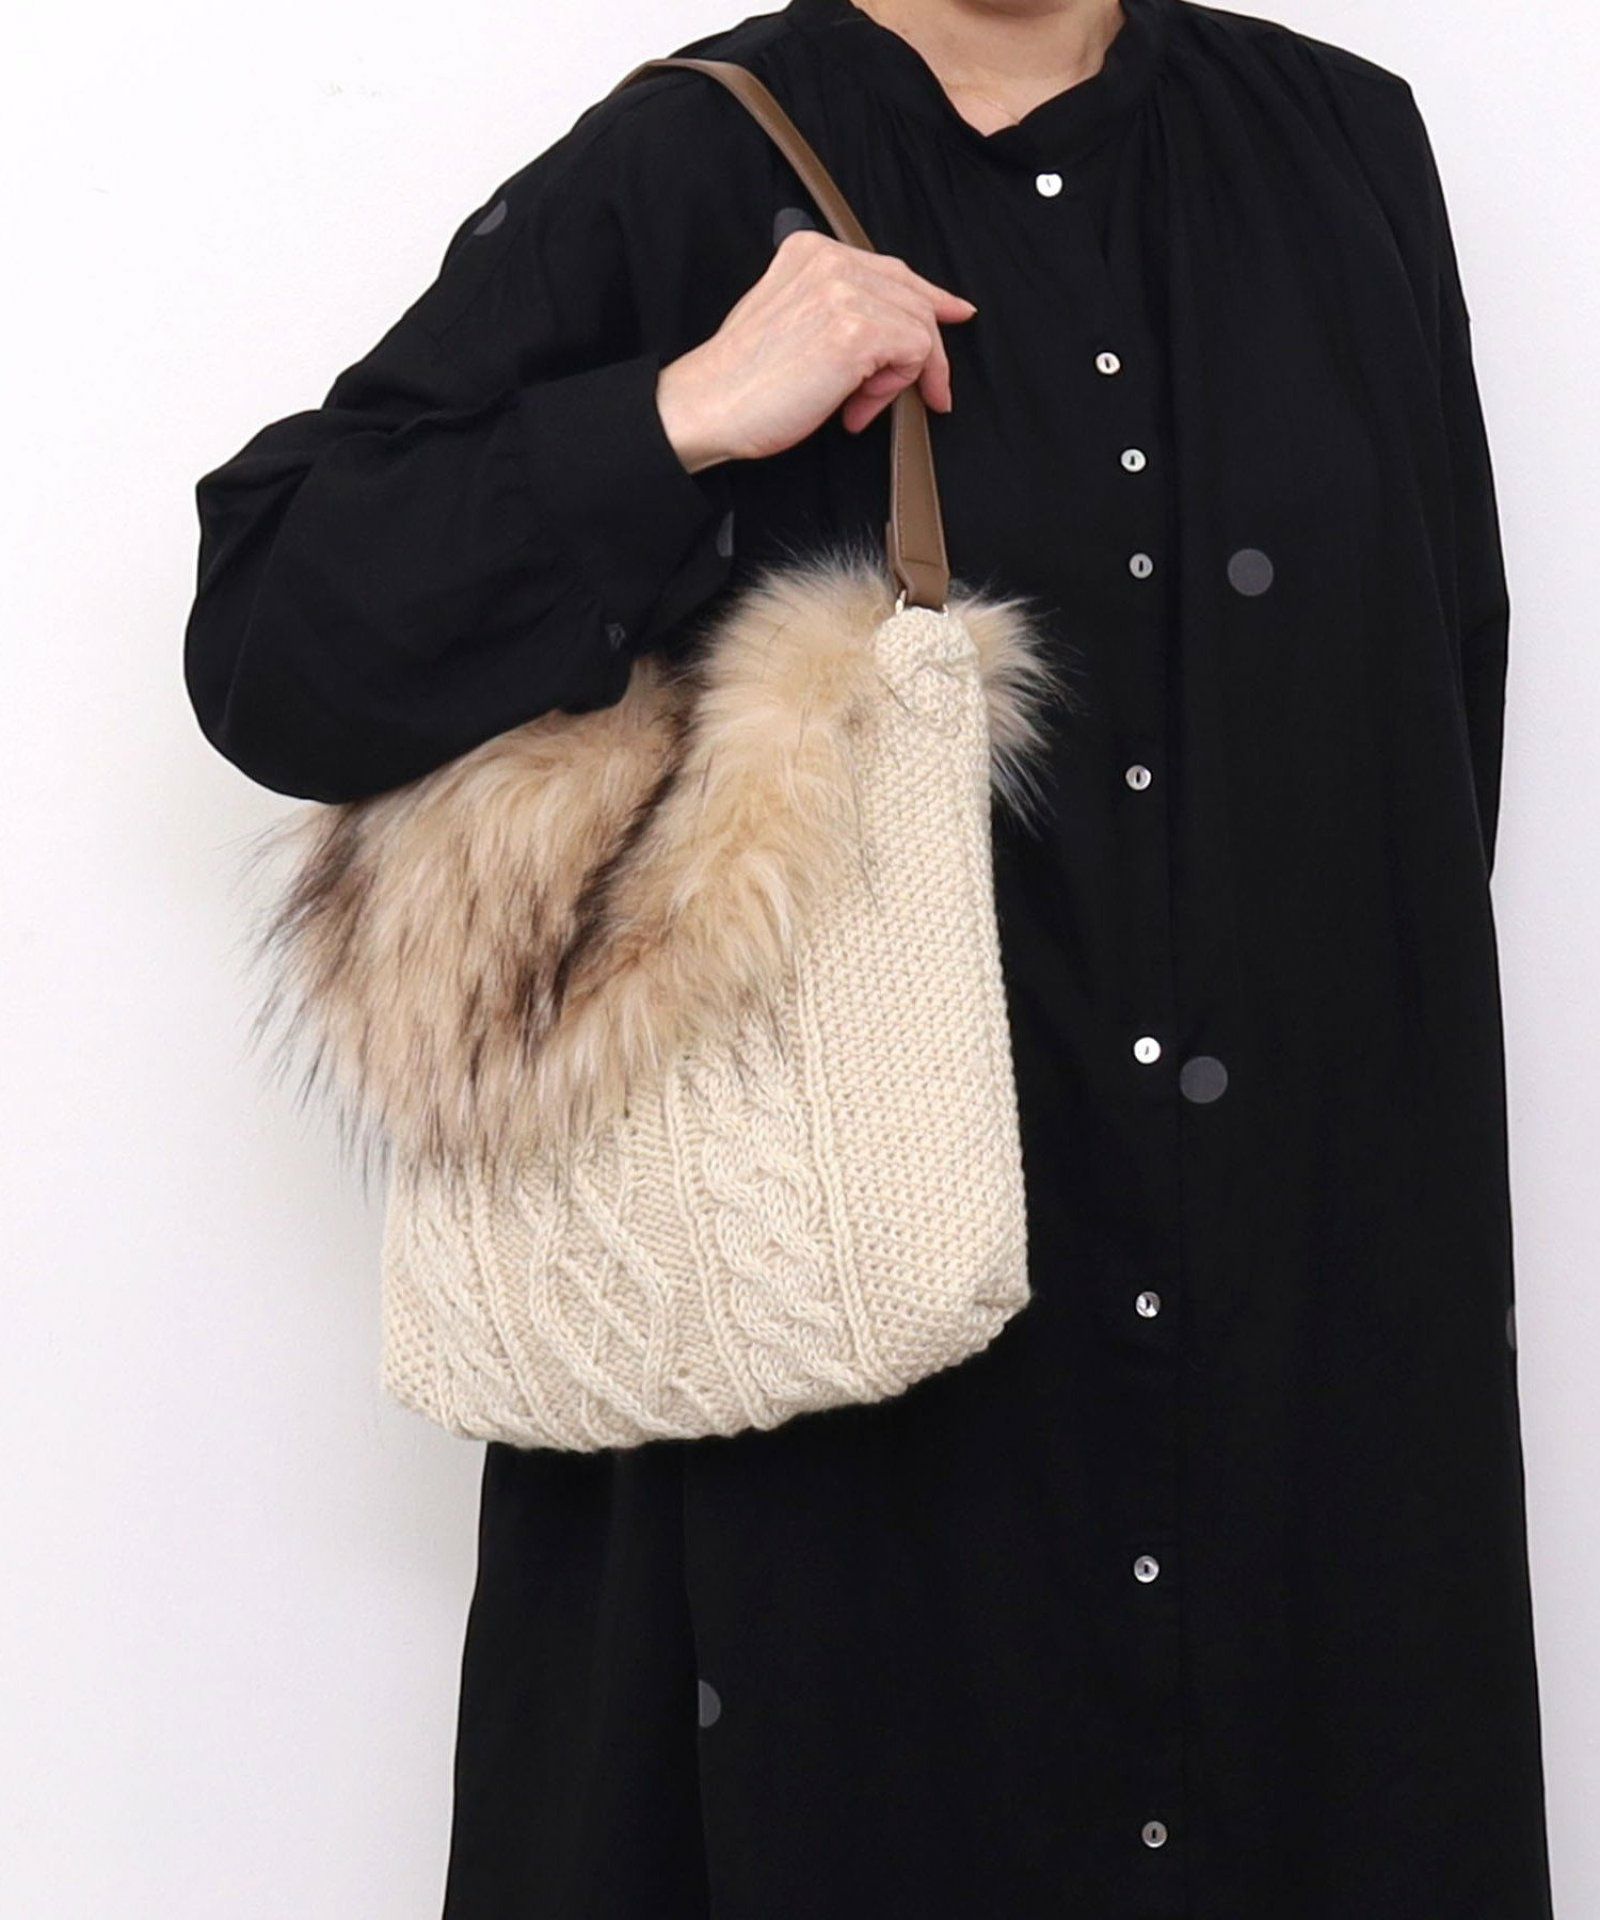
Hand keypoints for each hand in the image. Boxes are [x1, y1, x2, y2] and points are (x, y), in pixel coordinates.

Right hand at [655, 229, 977, 471]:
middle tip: (925, 394)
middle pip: (913, 297)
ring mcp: (844, 292)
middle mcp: (829, 260)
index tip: (956, 313)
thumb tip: (896, 333)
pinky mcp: (857, 331)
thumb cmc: (745, 380)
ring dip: (897, 380)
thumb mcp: (790, 321)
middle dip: (922, 353)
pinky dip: (893, 390)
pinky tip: (857, 409)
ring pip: (918, 328)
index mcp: (810, 251)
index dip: (931, 296)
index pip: (892, 269)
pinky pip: (913, 353)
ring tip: (858, 406)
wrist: (710, 405)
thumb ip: (836, 310)